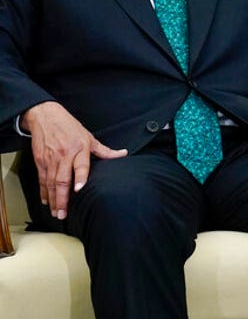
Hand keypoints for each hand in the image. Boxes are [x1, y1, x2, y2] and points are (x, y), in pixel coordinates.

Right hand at [22, 101, 126, 219]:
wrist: (45, 117)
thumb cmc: (70, 127)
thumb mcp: (89, 136)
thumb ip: (104, 150)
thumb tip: (123, 154)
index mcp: (80, 148)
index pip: (80, 165)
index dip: (80, 177)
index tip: (79, 189)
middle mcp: (64, 155)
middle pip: (62, 179)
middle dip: (62, 198)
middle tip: (63, 213)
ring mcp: (51, 159)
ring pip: (50, 182)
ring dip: (52, 199)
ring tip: (55, 212)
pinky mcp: (40, 161)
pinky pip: (42, 179)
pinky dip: (43, 191)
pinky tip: (46, 201)